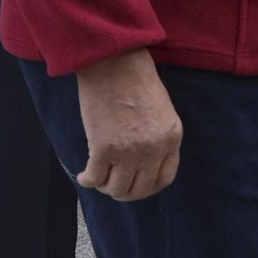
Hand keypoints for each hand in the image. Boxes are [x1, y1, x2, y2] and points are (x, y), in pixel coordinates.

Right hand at [75, 49, 181, 201]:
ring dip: (105, 187)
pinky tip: (84, 175)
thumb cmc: (135, 83)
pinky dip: (87, 180)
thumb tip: (142, 163)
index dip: (147, 187)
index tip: (135, 185)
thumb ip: (157, 137)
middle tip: (111, 185)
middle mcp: (154, 148)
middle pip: (140, 189)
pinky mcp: (104, 148)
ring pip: (117, 189)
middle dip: (124, 192)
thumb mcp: (161, 111)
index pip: (164, 178)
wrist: (116, 65)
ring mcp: (130, 151)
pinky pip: (94, 179)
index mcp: (172, 137)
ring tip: (98, 177)